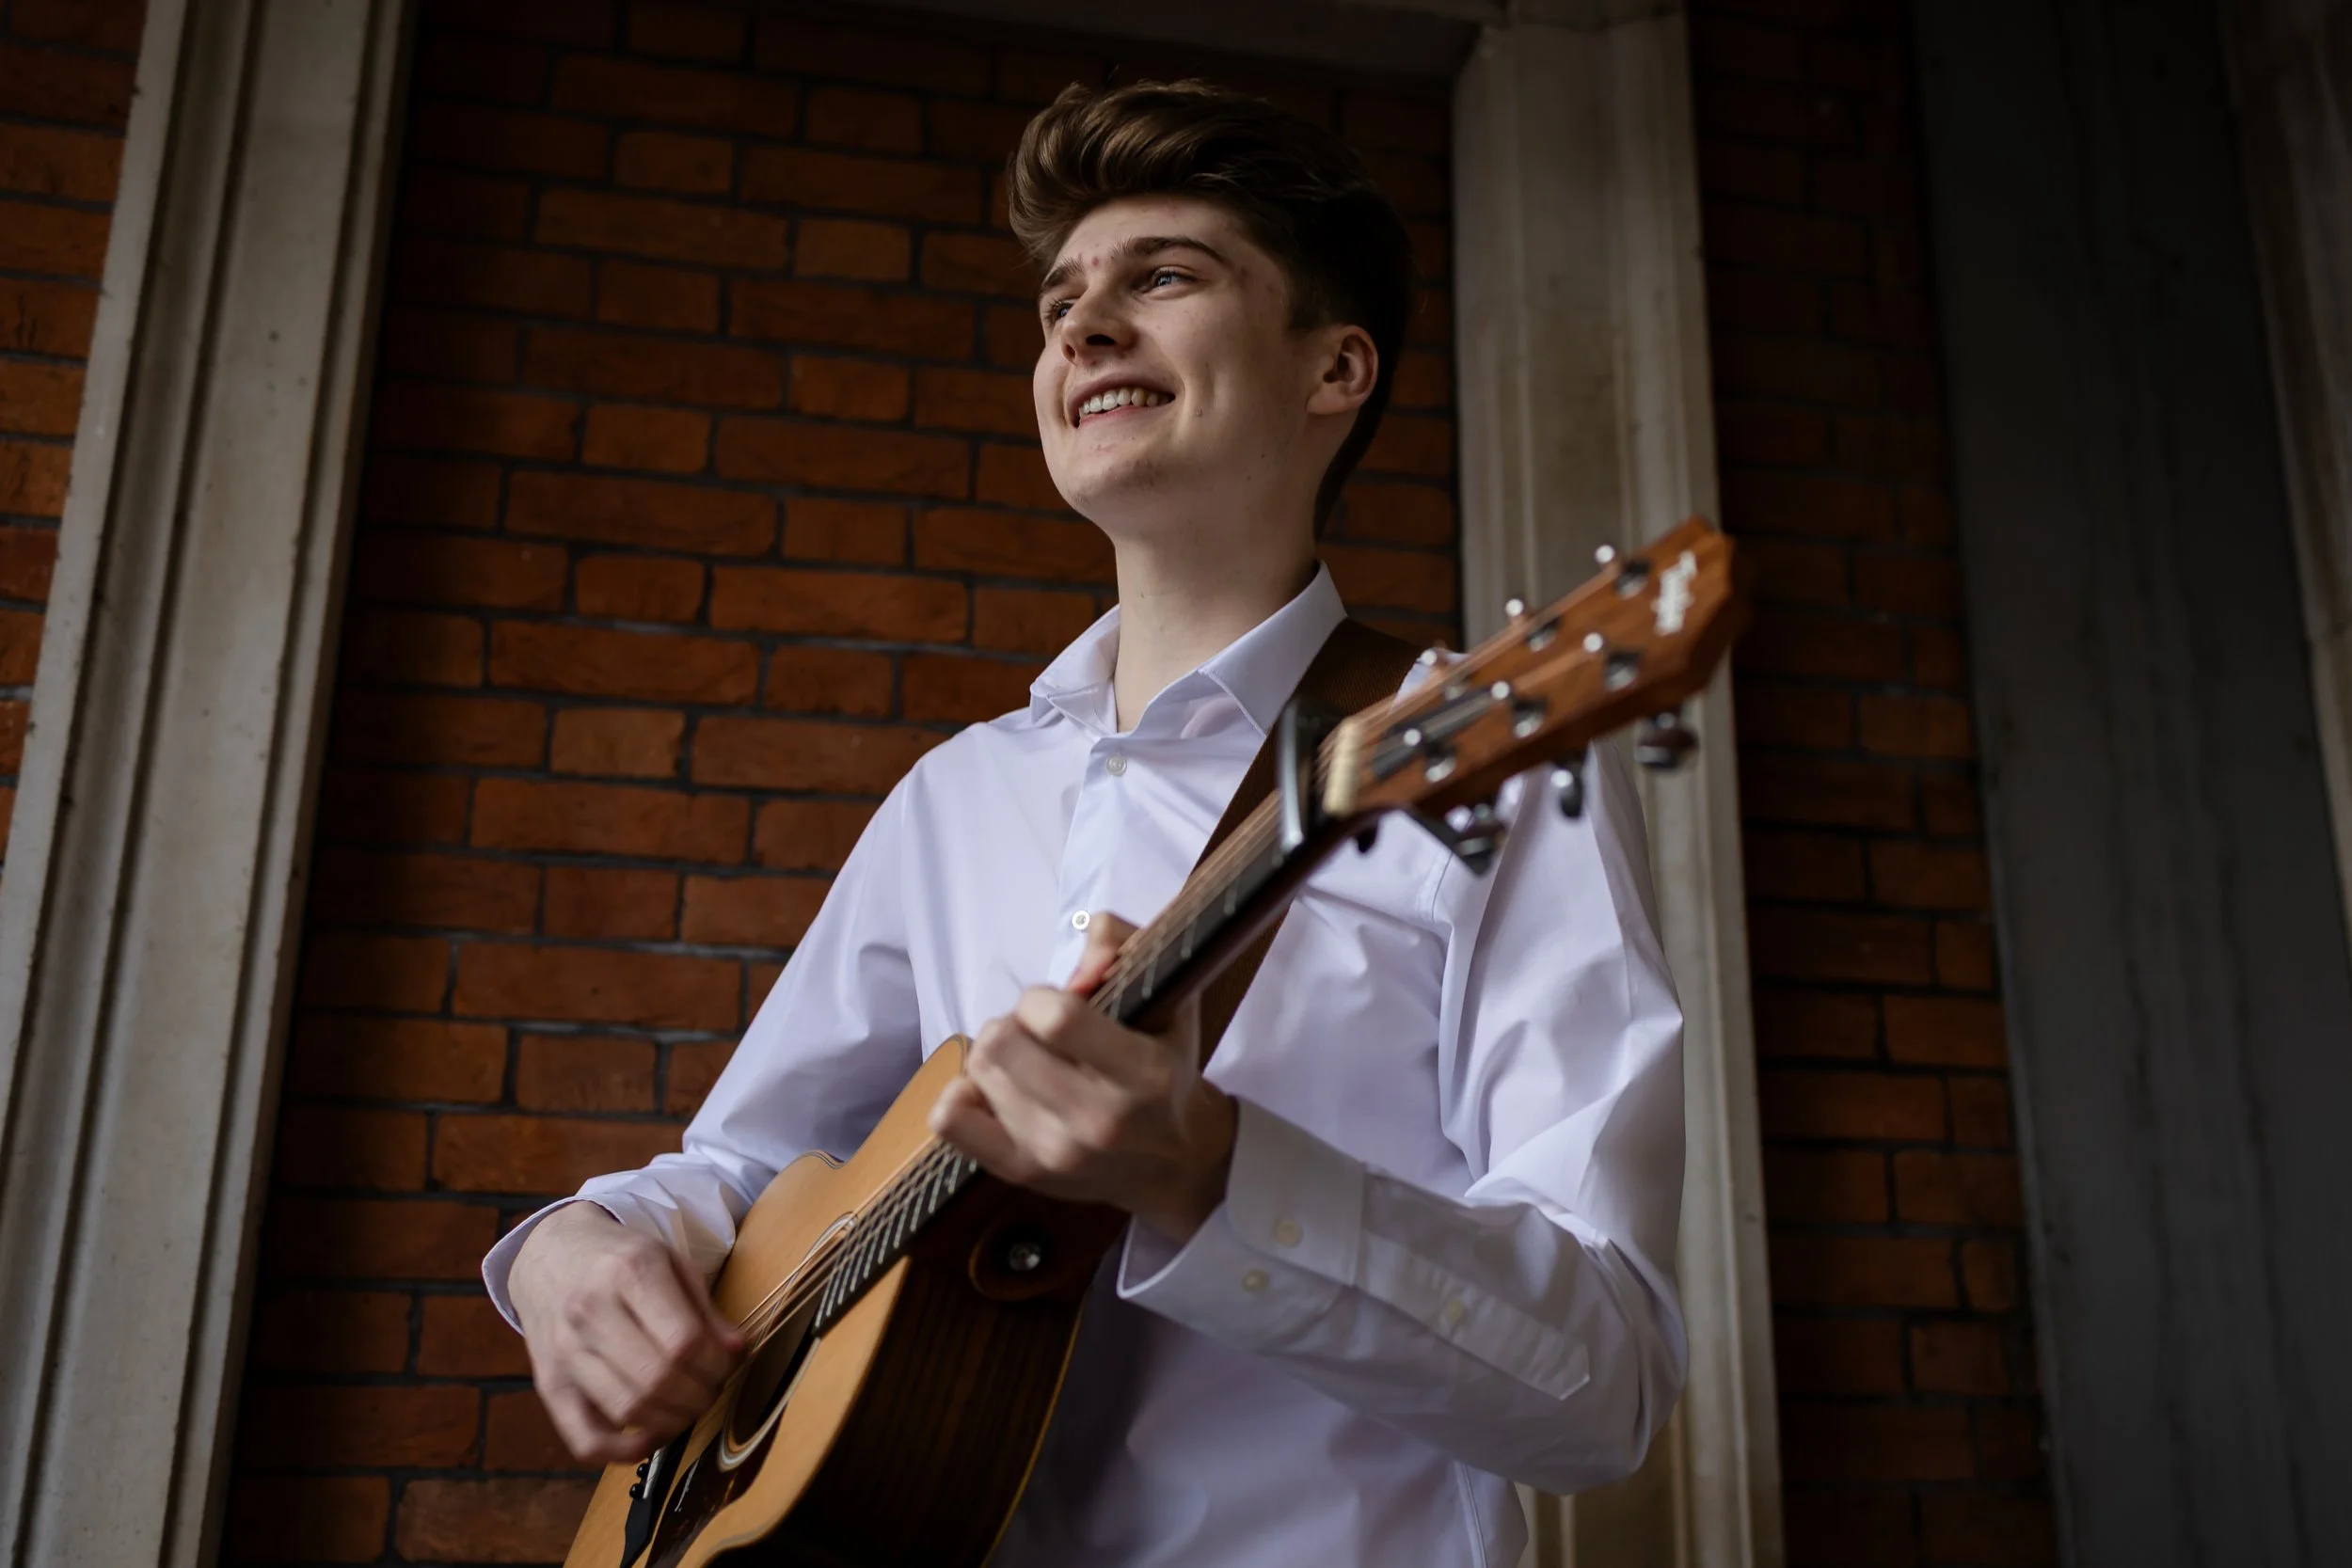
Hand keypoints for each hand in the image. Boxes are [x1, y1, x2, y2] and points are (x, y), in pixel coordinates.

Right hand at [507, 1202, 743, 1463]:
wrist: (552, 1254)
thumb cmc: (620, 1259)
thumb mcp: (670, 1262)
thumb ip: (704, 1310)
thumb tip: (737, 1352)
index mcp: (629, 1272)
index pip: (684, 1342)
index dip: (717, 1365)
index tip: (728, 1364)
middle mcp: (590, 1312)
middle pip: (658, 1379)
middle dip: (700, 1396)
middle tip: (712, 1388)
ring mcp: (565, 1352)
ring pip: (628, 1410)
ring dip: (672, 1422)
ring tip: (688, 1407)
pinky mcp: (549, 1384)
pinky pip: (584, 1440)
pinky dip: (624, 1452)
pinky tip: (651, 1436)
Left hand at [929, 911, 1238, 1242]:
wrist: (1172, 1162)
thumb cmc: (1166, 1067)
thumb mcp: (1169, 997)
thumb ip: (1126, 945)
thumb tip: (1084, 955)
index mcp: (1143, 1075)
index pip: (1056, 1018)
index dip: (1042, 997)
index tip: (1060, 1004)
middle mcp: (1098, 1121)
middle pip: (1001, 1042)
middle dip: (1015, 1021)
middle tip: (1041, 1033)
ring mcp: (1055, 1152)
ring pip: (979, 1070)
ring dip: (997, 1054)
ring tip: (1028, 1061)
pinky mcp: (1021, 1172)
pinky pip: (952, 1121)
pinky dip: (962, 1094)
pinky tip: (996, 1089)